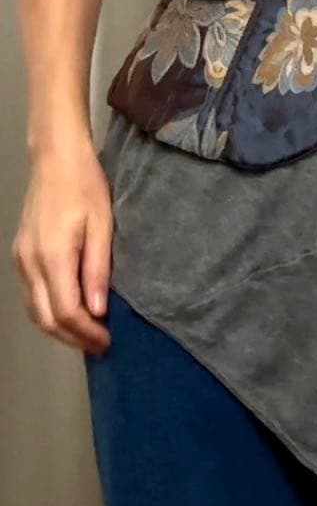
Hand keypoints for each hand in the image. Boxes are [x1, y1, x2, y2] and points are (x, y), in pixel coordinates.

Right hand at [12, 139, 112, 354]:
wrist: (56, 159)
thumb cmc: (86, 186)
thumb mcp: (102, 225)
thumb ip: (98, 269)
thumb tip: (97, 311)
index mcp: (52, 256)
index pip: (66, 311)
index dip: (86, 333)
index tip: (108, 341)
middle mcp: (29, 263)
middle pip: (45, 318)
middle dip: (73, 338)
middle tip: (100, 346)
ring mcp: (20, 260)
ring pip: (34, 311)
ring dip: (59, 329)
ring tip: (87, 336)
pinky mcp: (19, 254)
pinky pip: (30, 295)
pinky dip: (48, 312)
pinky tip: (69, 313)